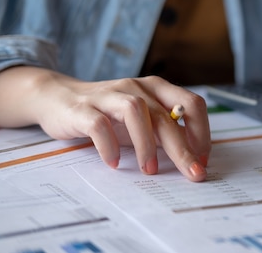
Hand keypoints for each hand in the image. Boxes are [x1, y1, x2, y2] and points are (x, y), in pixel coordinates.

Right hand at [0, 66, 209, 181]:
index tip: (202, 160)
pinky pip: (99, 125)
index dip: (202, 132)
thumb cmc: (110, 115)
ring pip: (136, 112)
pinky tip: (114, 163)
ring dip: (147, 144)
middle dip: (183, 148)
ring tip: (150, 169)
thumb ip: (165, 132)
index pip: (192, 104)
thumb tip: (194, 158)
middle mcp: (137, 87)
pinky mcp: (83, 108)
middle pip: (166, 115)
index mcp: (157, 88)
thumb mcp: (143, 121)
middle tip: (193, 174)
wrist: (59, 98)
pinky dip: (109, 146)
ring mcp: (110, 95)